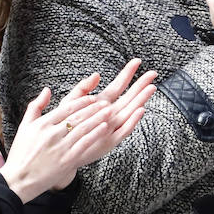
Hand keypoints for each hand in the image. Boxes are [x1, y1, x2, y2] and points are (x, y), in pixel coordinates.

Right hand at [0, 62, 156, 201]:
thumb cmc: (21, 153)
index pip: (66, 108)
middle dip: (94, 108)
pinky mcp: (67, 160)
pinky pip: (84, 144)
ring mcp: (60, 147)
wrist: (19, 179)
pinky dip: (95, 134)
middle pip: (77, 116)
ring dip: (98, 118)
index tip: (93, 98)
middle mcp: (51, 134)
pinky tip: (105, 128)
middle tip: (107, 102)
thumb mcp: (25, 126)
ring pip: (83, 128)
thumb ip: (36, 106)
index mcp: (41, 124)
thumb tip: (47, 90)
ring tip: (110, 111)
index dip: (82, 102)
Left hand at [69, 60, 157, 185]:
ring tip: (151, 88)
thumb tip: (97, 75)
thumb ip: (82, 89)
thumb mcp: (70, 104)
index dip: (127, 73)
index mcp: (101, 103)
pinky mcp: (111, 141)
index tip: (137, 61)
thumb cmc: (64, 128)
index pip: (118, 85)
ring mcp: (112, 127)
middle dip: (141, 85)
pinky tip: (141, 110)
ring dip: (141, 100)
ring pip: (130, 111)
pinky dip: (133, 120)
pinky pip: (124, 129)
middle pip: (129, 97)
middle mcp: (110, 114)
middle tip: (153, 73)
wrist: (61, 152)